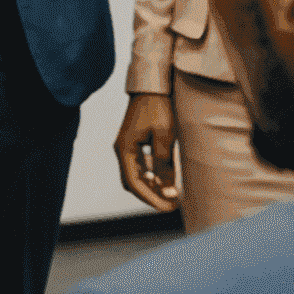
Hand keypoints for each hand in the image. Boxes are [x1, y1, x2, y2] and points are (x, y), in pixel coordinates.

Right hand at [115, 92, 179, 210]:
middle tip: (172, 203)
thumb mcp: (165, 136)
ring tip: (172, 192)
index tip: (168, 207)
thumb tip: (167, 188)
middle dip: (151, 195)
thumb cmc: (158, 108)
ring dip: (151, 186)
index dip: (151, 199)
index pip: (134, 183)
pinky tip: (165, 177)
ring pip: (135, 175)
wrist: (153, 86)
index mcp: (125, 149)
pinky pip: (139, 165)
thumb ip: (164, 163)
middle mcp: (121, 149)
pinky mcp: (133, 142)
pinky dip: (151, 175)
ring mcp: (126, 146)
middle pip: (132, 182)